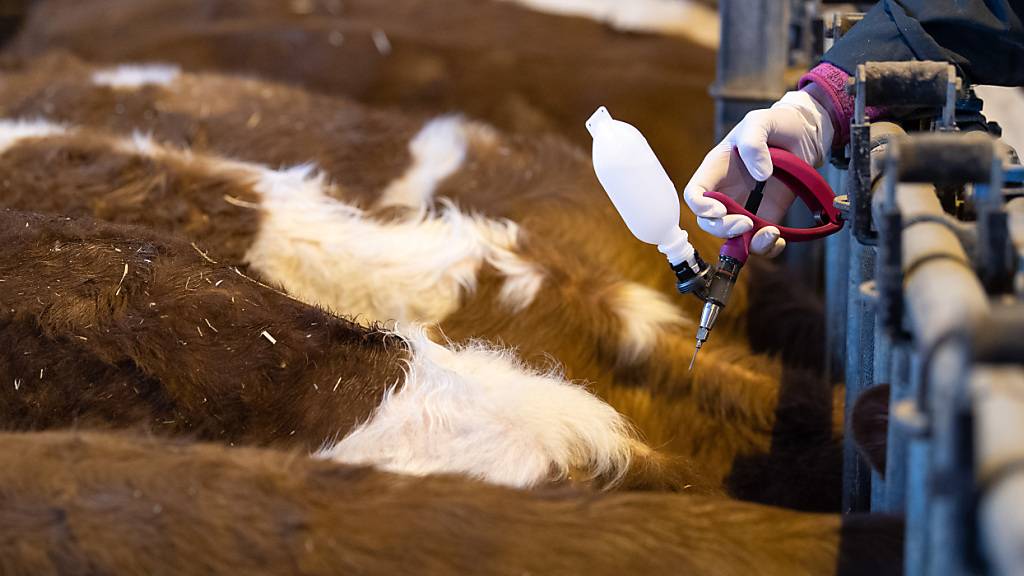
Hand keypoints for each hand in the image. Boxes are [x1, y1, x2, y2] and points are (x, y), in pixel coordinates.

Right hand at [683, 90, 833, 256]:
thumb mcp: (761, 121)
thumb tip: (760, 175)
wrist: (804, 134)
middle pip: (710, 222)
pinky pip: (759, 242)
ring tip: (771, 233)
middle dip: (724, 228)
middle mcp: (726, 193)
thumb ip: (754, 143)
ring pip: (733, 238)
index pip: (695, 194)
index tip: (719, 209)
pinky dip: (767, 248)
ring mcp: (746, 207)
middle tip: (747, 224)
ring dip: (747, 244)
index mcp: (716, 170)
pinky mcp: (767, 217)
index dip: (700, 206)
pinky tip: (780, 239)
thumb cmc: (776, 124)